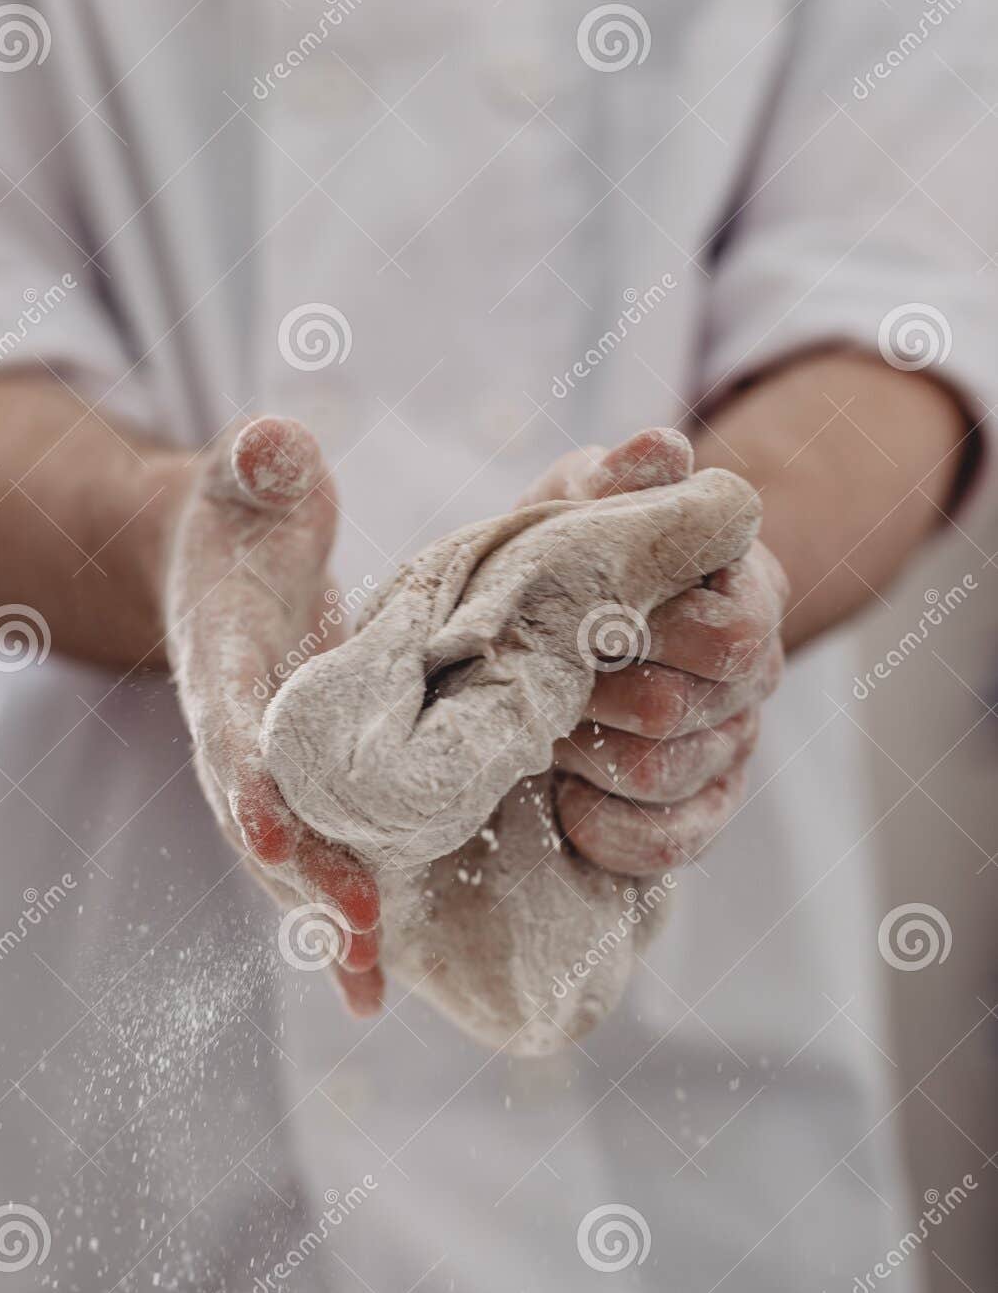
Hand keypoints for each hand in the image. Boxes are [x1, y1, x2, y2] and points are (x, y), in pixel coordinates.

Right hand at [163, 416, 382, 1013]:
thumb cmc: (244, 520)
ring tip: (372, 989)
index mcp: (224, 660)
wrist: (216, 572)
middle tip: (362, 927)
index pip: (232, 723)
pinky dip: (346, 924)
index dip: (251, 776)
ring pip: (291, 861)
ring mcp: (268, 775)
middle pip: (262, 816)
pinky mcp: (307, 796)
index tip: (280, 828)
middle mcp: (238, 733)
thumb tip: (270, 443)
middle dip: (306, 873)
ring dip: (328, 921)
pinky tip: (375, 991)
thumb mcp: (250, 480)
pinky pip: (324, 863)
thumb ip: (259, 466)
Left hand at [518, 429, 786, 875]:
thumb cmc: (568, 563)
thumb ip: (616, 485)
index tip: (582, 613)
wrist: (555, 637)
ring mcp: (729, 746)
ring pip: (666, 772)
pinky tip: (564, 797)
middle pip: (686, 707)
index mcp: (741, 587)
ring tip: (541, 723)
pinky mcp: (699, 813)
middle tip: (544, 673)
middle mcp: (752, 669)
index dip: (649, 631)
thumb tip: (663, 451)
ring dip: (584, 750)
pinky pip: (663, 841)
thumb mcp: (578, 508)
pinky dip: (601, 825)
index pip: (729, 632)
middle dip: (597, 692)